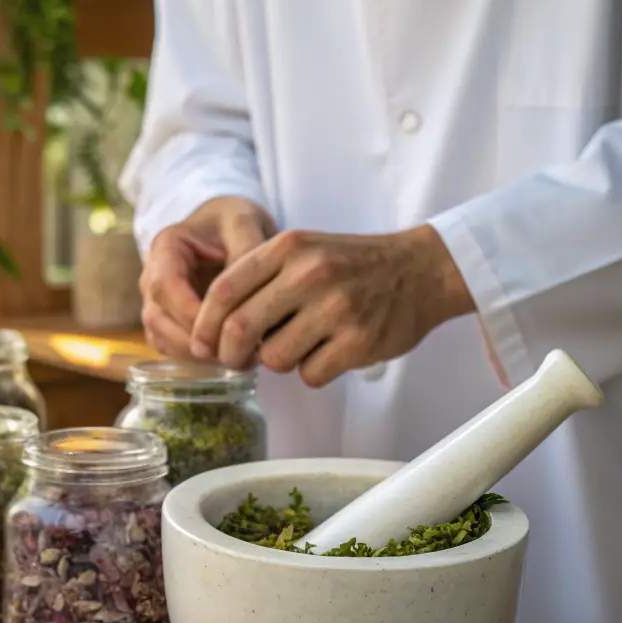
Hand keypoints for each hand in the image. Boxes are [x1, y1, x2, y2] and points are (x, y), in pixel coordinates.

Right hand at [139, 196, 274, 357]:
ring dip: (197, 356)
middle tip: (237, 354)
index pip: (165, 286)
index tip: (224, 331)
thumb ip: (247, 248)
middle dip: (194, 341)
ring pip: (162, 338)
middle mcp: (152, 277)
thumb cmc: (233, 222)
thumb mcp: (244, 221)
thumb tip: (251, 291)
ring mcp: (156, 302)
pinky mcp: (168, 322)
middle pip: (158, 318)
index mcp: (166, 247)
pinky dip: (198, 360)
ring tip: (240, 361)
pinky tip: (232, 361)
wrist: (226, 229)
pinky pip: (173, 348)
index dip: (189, 313)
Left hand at [189, 225, 474, 385]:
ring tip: (300, 344)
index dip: (204, 325)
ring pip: (274, 358)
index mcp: (289, 247)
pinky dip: (313, 372)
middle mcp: (310, 274)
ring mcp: (336, 308)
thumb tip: (213, 329)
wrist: (420, 271)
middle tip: (236, 360)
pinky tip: (329, 353)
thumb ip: (258, 277)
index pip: (224, 290)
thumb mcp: (302, 250)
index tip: (201, 344)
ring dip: (278, 361)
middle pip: (240, 328)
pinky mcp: (358, 342)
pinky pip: (310, 375)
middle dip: (230, 354)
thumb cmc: (350, 265)